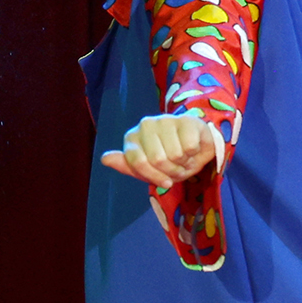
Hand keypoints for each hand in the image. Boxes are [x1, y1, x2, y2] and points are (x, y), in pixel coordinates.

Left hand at [103, 111, 220, 193]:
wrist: (197, 149)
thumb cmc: (168, 162)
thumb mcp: (146, 171)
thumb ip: (126, 166)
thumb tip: (104, 159)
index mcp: (131, 138)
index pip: (137, 162)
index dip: (155, 177)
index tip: (166, 183)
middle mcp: (144, 125)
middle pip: (158, 160)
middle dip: (172, 171)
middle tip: (178, 168)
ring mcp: (164, 119)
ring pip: (175, 154)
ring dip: (184, 163)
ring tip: (185, 159)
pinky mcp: (184, 119)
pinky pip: (189, 147)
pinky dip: (195, 154)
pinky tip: (193, 149)